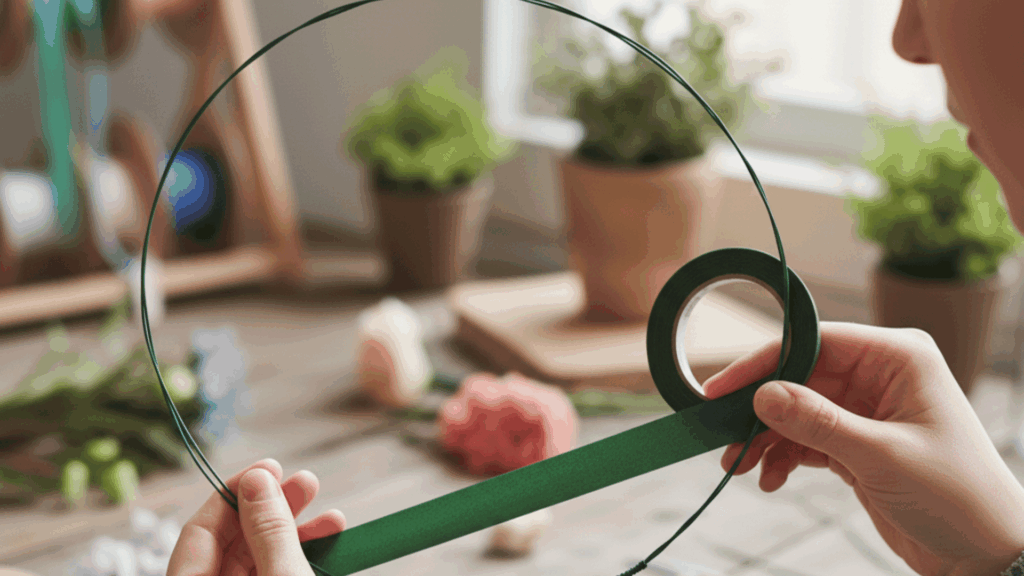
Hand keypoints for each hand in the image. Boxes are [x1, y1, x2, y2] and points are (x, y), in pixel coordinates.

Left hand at [168, 459, 344, 575]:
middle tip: (306, 483)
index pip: (199, 532)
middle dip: (273, 510)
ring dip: (296, 533)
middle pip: (232, 543)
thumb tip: (256, 478)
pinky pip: (275, 573)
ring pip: (258, 559)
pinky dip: (300, 555)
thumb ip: (268, 531)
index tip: (270, 467)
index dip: (234, 493)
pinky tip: (331, 539)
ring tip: (332, 516)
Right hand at [704, 322, 1023, 575]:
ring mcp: (867, 409)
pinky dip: (783, 457)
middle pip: (799, 376)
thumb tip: (762, 394)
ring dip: (765, 437)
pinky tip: (769, 478)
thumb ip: (818, 422)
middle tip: (722, 434)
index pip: (815, 341)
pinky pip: (805, 438)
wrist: (985, 556)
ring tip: (738, 465)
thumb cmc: (957, 498)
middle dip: (759, 409)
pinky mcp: (858, 442)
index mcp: (898, 358)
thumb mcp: (881, 457)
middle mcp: (880, 376)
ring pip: (796, 410)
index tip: (721, 387)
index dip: (764, 362)